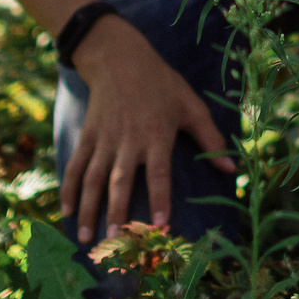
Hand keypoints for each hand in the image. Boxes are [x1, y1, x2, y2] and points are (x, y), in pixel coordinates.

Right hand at [61, 16, 232, 245]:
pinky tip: (66, 212)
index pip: (159, 172)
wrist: (120, 58)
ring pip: (92, 178)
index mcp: (157, 134)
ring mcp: (104, 139)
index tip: (159, 224)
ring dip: (88, 209)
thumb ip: (211, 137)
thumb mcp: (191, 105)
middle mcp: (129, 140)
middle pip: (120, 181)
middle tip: (114, 240)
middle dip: (117, 211)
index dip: (160, 197)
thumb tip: (232, 168)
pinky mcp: (87, 135)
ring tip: (86, 238)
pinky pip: (75, 165)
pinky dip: (68, 189)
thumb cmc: (162, 84)